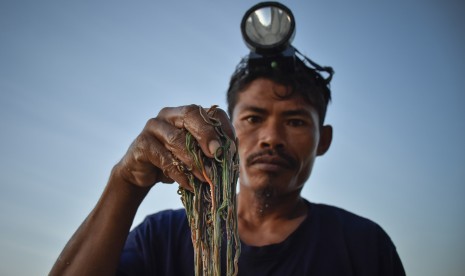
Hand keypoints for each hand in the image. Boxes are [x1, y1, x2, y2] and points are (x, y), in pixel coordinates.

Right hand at [114, 105, 234, 190]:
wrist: (142, 172)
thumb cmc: (174, 161)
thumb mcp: (194, 155)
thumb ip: (209, 152)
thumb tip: (231, 158)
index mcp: (186, 113)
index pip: (209, 111)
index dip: (222, 126)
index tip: (232, 146)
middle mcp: (169, 115)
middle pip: (190, 114)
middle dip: (206, 134)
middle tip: (217, 153)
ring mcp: (153, 127)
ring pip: (176, 139)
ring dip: (194, 160)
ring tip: (206, 177)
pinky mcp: (142, 144)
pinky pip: (164, 158)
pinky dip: (179, 173)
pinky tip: (190, 185)